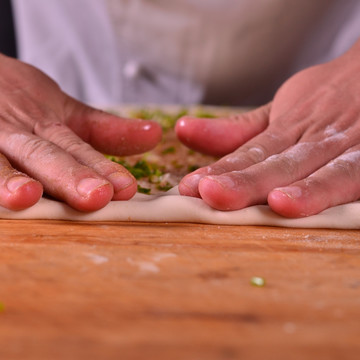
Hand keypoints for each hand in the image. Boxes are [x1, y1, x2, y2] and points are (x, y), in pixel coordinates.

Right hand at [0, 1, 160, 210]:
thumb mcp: (49, 102)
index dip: (97, 169)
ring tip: (24, 196)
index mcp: (32, 122)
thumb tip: (153, 138)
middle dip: (63, 176)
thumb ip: (97, 128)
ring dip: (0, 176)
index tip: (124, 191)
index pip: (70, 148)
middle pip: (33, 154)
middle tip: (92, 197)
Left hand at [176, 45, 359, 217]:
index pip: (251, 153)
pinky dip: (325, 189)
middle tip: (210, 193)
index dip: (221, 170)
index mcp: (290, 128)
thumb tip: (183, 131)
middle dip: (245, 182)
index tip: (189, 187)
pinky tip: (297, 203)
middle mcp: (315, 138)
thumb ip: (238, 131)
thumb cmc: (328, 99)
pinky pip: (349, 175)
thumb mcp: (281, 111)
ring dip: (292, 186)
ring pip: (315, 170)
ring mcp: (346, 148)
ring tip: (271, 202)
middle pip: (277, 164)